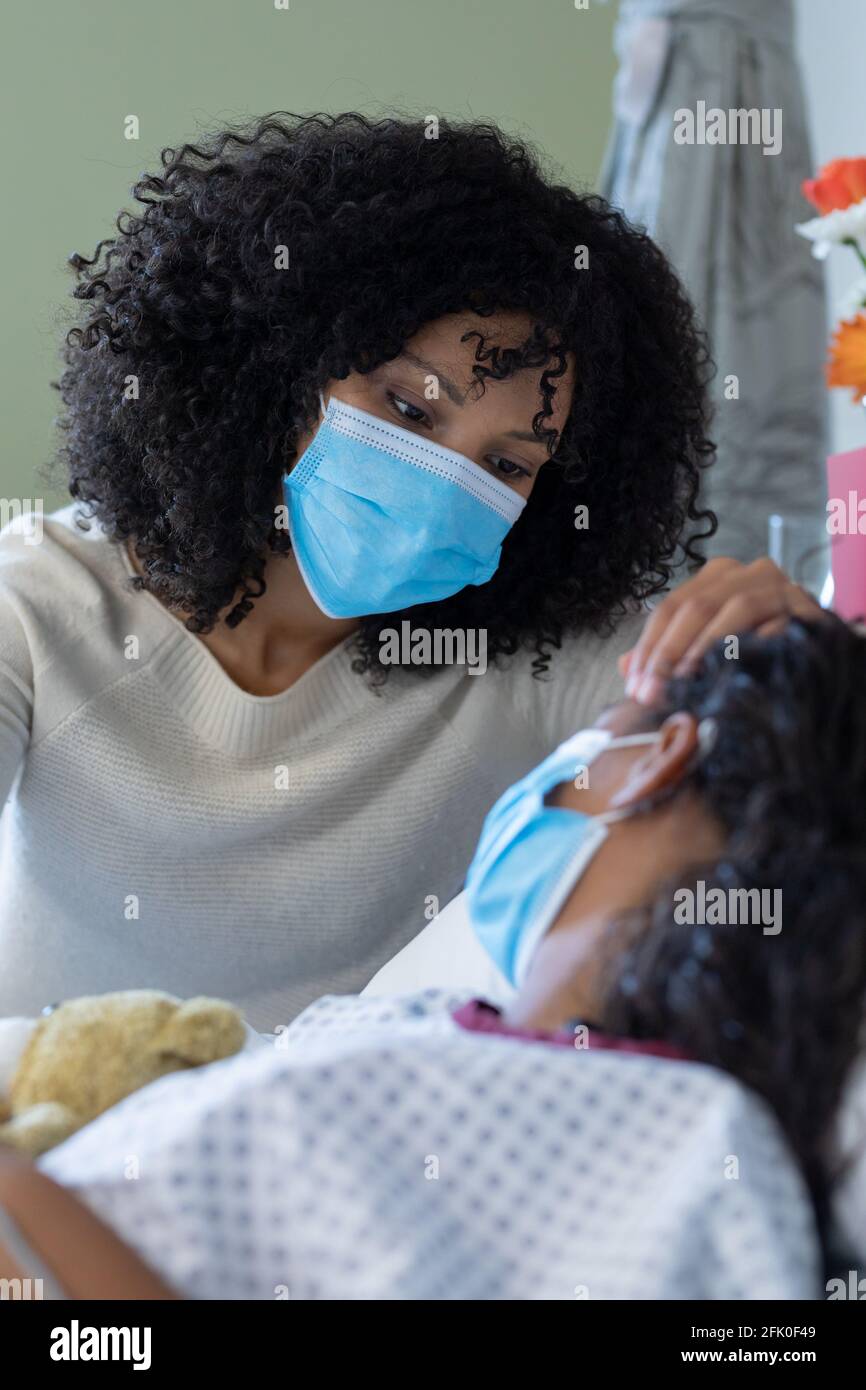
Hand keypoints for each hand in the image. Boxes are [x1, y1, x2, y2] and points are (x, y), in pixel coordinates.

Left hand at [619, 557, 821, 704]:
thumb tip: (625, 667)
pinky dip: (752, 648)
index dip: (648, 648)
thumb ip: (668, 654)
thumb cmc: (761, 649)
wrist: (821, 652)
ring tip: (683, 684)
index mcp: (717, 578)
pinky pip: (776, 625)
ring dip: (703, 650)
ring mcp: (779, 586)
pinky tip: (733, 672)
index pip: (670, 608)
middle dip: (667, 654)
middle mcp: (746, 573)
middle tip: (650, 694)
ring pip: (733, 609)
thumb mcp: (708, 648)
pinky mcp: (807, 607)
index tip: (634, 687)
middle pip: (694, 607)